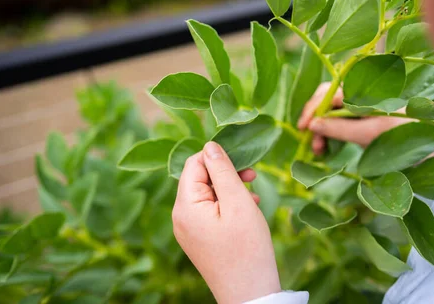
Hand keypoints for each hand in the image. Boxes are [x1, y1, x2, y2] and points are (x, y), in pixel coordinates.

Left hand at [172, 142, 280, 303]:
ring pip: (207, 195)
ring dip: (230, 189)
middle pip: (199, 179)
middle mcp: (180, 217)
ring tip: (253, 196)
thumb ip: (223, 171)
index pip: (194, 164)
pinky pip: (210, 212)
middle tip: (253, 177)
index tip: (244, 163)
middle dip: (226, 174)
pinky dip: (228, 205)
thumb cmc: (247, 248)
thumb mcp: (238, 202)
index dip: (218, 157)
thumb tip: (210, 145)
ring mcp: (188, 230)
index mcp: (184, 206)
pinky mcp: (199, 240)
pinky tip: (247, 210)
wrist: (250, 295)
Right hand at [298, 82, 411, 154]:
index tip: (302, 128)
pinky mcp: (364, 117)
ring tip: (319, 150)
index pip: (329, 93)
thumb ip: (338, 129)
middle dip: (315, 119)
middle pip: (327, 99)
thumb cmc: (402, 136)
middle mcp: (361, 93)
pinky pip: (341, 119)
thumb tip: (311, 125)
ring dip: (322, 128)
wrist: (430, 147)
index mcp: (363, 90)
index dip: (312, 109)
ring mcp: (362, 105)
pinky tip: (327, 146)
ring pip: (332, 111)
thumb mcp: (367, 134)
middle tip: (311, 142)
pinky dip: (332, 131)